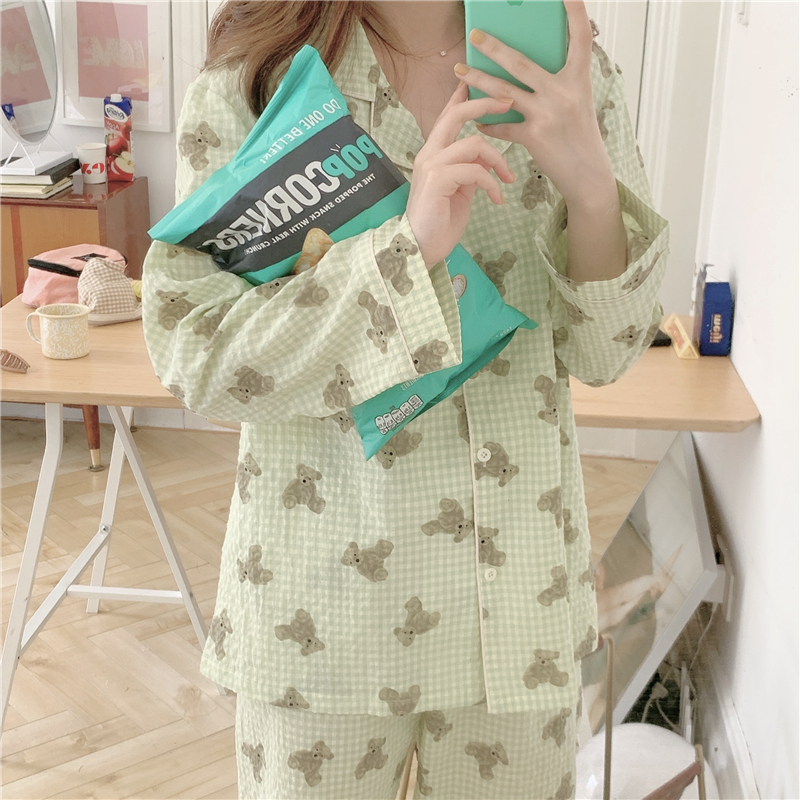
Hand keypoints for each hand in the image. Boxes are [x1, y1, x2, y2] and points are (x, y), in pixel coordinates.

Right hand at [406, 83, 516, 267]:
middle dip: (485, 103)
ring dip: (499, 160)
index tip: (484, 84)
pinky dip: (492, 184)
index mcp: (433, 154)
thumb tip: (486, 160)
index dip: (465, 97)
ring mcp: (432, 165)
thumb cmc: (440, 223)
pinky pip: (475, 170)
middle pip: (457, 115)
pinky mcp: (438, 180)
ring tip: (508, 179)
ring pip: (474, 144)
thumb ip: (469, 171)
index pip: (448, 116)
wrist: (421, 248)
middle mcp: (429, 154)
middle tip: (509, 103)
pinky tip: (497, 199)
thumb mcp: (460, 191)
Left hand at [457, 0, 615, 208]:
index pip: (580, 38)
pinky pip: (503, 127)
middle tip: (475, 35)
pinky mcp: (534, 137)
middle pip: (522, 63)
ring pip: (504, 92)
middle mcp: (563, 93)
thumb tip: (526, 68)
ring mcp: (547, 114)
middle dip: (495, 48)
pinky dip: (488, 123)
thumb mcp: (577, 102)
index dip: (575, 12)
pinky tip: (476, 119)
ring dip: (478, 80)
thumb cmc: (580, 136)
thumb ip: (557, 83)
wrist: (588, 174)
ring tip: (459, 70)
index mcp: (578, 79)